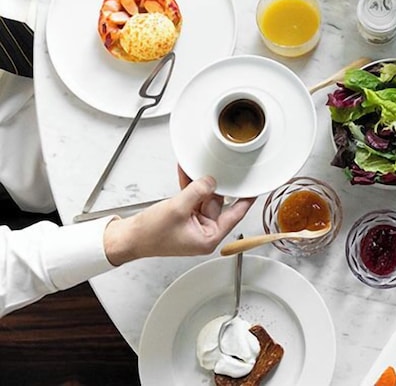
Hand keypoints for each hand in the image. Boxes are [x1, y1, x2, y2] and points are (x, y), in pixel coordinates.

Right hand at [103, 172, 253, 265]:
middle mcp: (204, 231)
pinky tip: (186, 173)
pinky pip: (192, 197)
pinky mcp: (184, 215)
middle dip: (211, 187)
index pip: (235, 215)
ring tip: (193, 170)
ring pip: (203, 197)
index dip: (246, 199)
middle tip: (210, 172)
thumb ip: (198, 192)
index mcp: (209, 237)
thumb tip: (211, 181)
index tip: (255, 187)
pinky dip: (189, 186)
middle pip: (217, 202)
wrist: (127, 238)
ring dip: (197, 184)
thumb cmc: (150, 235)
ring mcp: (194, 223)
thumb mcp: (178, 209)